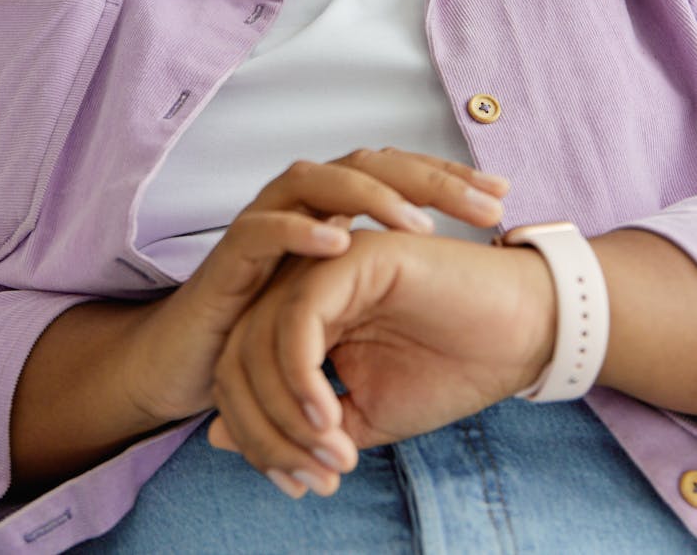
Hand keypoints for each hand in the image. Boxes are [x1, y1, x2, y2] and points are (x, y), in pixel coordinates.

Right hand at [121, 149, 508, 428]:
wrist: (196, 360)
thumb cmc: (276, 326)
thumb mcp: (345, 296)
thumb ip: (386, 276)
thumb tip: (461, 273)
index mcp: (334, 205)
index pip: (396, 172)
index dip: (448, 178)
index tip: (502, 196)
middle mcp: (302, 200)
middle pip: (368, 162)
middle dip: (428, 180)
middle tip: (484, 207)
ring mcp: (265, 218)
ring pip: (318, 178)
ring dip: (371, 196)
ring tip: (419, 224)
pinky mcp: (230, 253)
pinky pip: (264, 228)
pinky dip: (300, 230)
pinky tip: (339, 243)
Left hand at [210, 229, 553, 496]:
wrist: (522, 335)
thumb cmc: (450, 369)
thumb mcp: (364, 414)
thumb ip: (297, 424)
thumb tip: (220, 437)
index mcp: (303, 315)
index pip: (241, 372)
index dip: (256, 437)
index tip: (299, 486)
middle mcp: (305, 285)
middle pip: (238, 357)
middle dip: (264, 432)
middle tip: (311, 480)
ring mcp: (327, 265)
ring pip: (258, 340)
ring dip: (284, 414)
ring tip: (332, 455)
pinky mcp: (354, 257)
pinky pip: (299, 318)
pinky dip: (301, 377)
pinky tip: (329, 417)